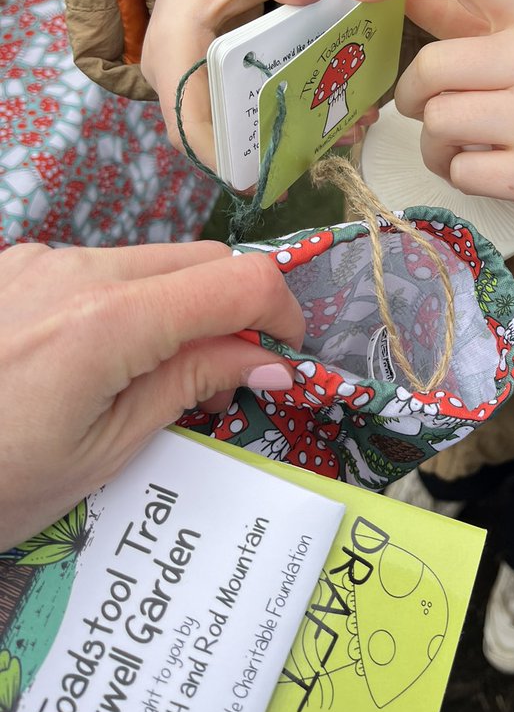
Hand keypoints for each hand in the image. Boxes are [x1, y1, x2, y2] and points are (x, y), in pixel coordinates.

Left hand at [0, 241, 305, 549]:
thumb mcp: (104, 452)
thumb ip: (190, 385)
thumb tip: (270, 359)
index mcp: (109, 322)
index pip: (240, 280)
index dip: (283, 310)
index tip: (288, 354)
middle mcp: (79, 269)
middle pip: (203, 258)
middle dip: (237, 308)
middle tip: (232, 375)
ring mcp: (42, 259)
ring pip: (153, 262)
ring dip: (181, 306)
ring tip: (154, 378)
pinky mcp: (18, 264)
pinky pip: (104, 269)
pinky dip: (131, 304)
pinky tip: (98, 361)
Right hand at [142, 0, 325, 168]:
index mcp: (174, 44)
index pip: (184, 114)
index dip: (213, 151)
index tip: (249, 177)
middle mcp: (171, 70)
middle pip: (200, 134)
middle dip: (244, 159)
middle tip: (289, 182)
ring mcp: (186, 81)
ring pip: (217, 130)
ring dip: (261, 146)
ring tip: (314, 155)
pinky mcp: (205, 84)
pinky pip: (229, 116)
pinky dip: (264, 126)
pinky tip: (309, 132)